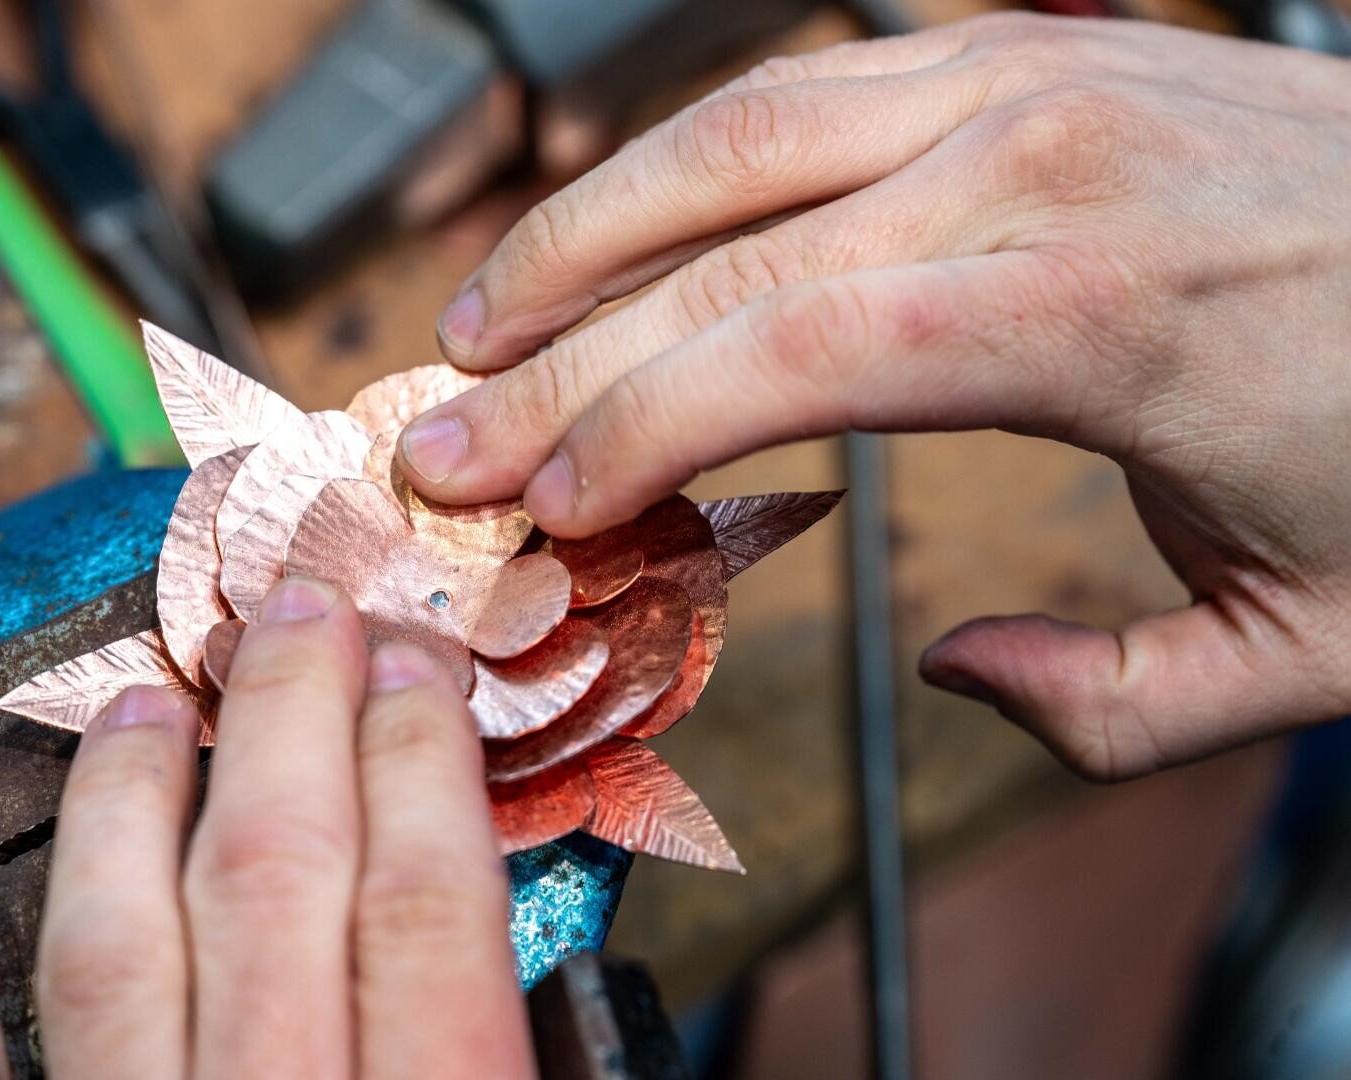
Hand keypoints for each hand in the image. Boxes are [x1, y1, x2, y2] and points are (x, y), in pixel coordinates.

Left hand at [0, 577, 533, 1077]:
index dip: (423, 756)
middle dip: (292, 719)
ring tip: (139, 702)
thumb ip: (533, 1065)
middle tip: (298, 610)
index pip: (425, 902)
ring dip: (126, 805)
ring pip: (116, 949)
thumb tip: (554, 978)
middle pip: (275, 878)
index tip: (419, 661)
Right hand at [394, 14, 1350, 779]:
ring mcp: (1034, 76)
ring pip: (740, 129)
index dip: (634, 429)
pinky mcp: (1030, 47)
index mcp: (1102, 311)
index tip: (541, 506)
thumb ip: (1108, 702)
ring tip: (485, 316)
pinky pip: (810, 82)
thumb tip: (958, 670)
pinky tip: (624, 222)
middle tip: (440, 434)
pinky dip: (688, 157)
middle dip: (555, 354)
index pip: (789, 353)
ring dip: (589, 226)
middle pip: (726, 249)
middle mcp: (1046, 162)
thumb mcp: (1304, 645)